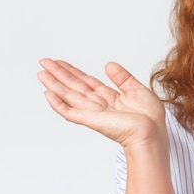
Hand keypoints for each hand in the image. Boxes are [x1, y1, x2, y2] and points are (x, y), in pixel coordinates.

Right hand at [37, 59, 165, 147]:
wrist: (152, 132)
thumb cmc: (150, 117)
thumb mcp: (137, 89)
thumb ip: (122, 77)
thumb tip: (108, 64)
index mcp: (109, 97)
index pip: (86, 81)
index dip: (72, 71)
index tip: (60, 62)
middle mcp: (98, 104)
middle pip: (74, 86)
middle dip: (58, 74)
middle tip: (43, 62)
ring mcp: (93, 112)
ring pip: (68, 95)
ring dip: (54, 84)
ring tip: (41, 73)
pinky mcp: (91, 120)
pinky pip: (70, 112)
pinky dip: (58, 104)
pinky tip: (48, 94)